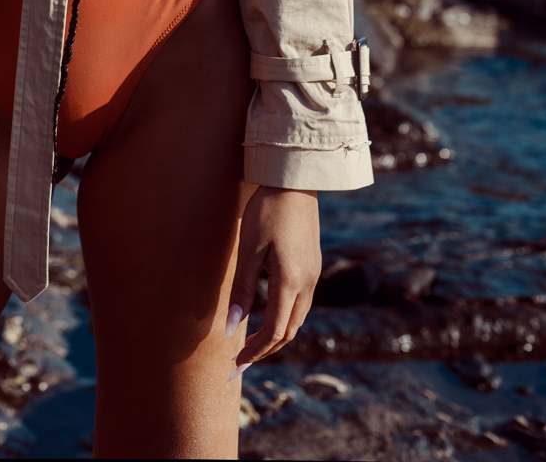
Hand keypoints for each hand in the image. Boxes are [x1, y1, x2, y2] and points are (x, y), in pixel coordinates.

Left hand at [226, 187, 319, 371]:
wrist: (295, 181)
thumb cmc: (267, 211)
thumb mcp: (249, 249)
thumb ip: (243, 290)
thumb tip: (231, 326)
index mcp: (291, 282)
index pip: (274, 332)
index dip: (255, 351)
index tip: (236, 364)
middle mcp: (308, 284)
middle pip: (289, 332)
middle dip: (265, 349)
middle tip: (241, 361)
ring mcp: (313, 275)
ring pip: (297, 319)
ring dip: (276, 335)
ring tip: (251, 343)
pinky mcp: (312, 265)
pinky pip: (300, 303)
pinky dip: (284, 318)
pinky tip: (268, 315)